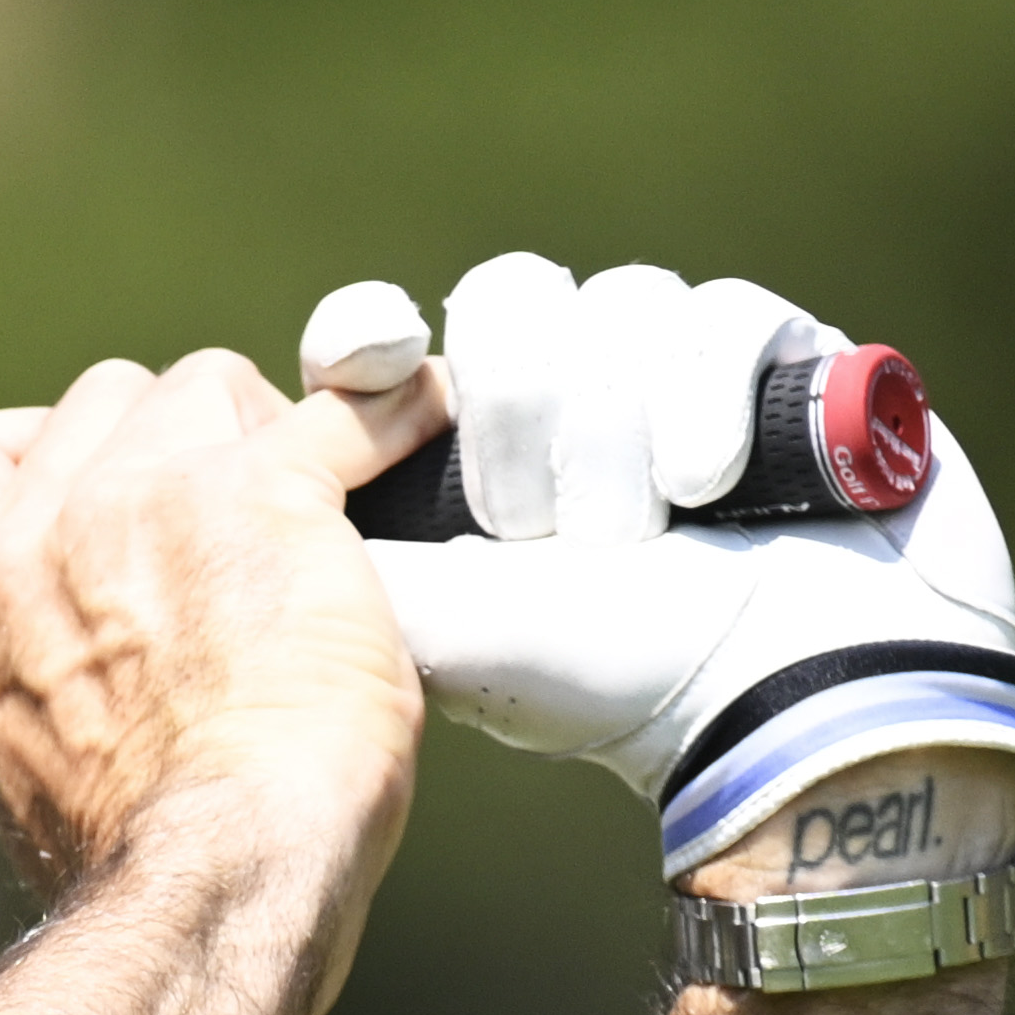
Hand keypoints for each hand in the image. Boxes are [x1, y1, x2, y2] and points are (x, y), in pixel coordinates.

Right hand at [0, 342, 427, 904]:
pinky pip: (346, 409)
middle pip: (102, 402)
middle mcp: (40, 540)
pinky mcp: (265, 494)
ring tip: (322, 501)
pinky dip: (393, 411)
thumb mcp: (34, 777)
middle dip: (169, 440)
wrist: (211, 873)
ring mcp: (146, 500)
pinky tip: (421, 421)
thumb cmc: (146, 866)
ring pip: (207, 386)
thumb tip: (114, 688)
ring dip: (262, 431)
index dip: (26, 448)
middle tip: (234, 518)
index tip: (87, 480)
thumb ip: (51, 687)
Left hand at [323, 254, 1014, 873]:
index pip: (402, 332)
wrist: (779, 710)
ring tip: (643, 533)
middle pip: (511, 304)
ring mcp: (685, 371)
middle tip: (546, 531)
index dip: (372, 333)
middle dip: (528, 422)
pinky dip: (712, 398)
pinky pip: (723, 312)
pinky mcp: (789, 358)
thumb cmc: (604, 681)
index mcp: (474, 450)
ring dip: (621, 435)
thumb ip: (325, 547)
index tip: (364, 356)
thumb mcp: (429, 625)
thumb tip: (226, 483)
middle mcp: (576, 396)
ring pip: (616, 306)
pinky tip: (711, 483)